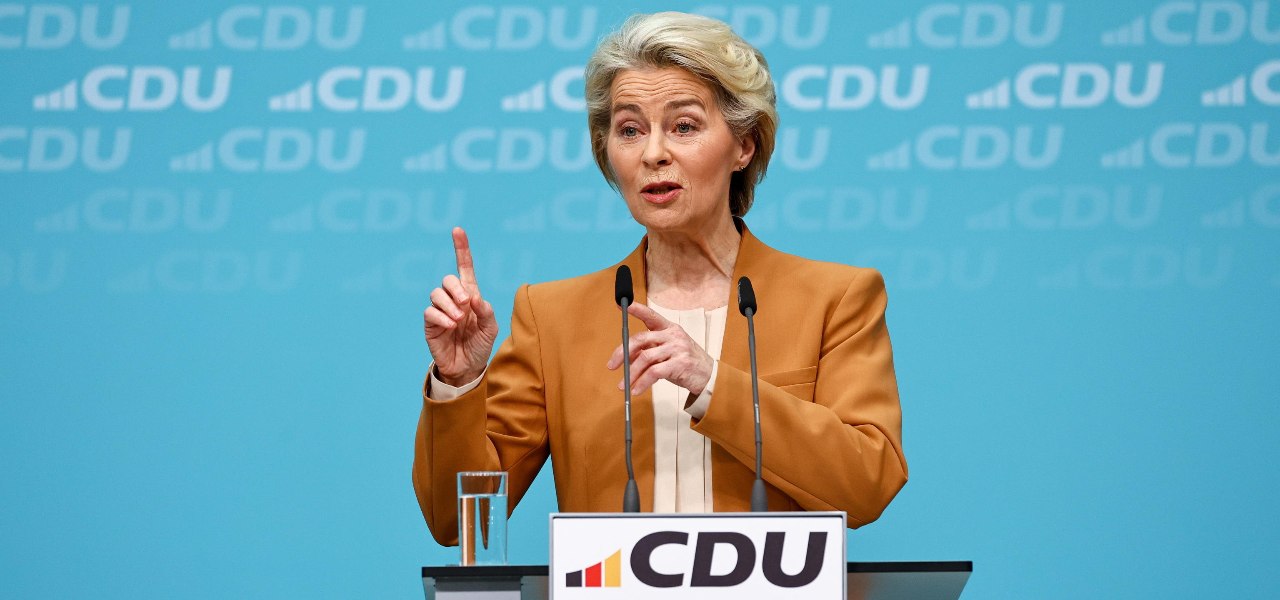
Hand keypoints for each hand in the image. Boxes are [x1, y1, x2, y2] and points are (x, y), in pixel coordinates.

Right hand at [423, 227, 498, 385]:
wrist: (468, 367)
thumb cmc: (480, 345)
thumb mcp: (491, 328)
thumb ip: (485, 310)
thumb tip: (473, 297)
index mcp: (470, 295)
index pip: (464, 267)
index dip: (461, 248)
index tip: (457, 230)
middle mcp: (454, 299)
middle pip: (448, 279)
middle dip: (456, 288)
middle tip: (466, 305)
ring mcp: (441, 310)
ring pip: (436, 294)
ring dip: (449, 305)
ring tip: (459, 320)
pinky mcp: (430, 324)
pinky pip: (430, 312)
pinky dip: (441, 317)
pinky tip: (450, 326)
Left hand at [606, 303, 713, 395]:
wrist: (709, 376)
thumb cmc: (685, 363)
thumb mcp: (667, 352)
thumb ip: (649, 351)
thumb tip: (625, 357)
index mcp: (669, 328)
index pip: (651, 316)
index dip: (636, 310)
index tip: (622, 304)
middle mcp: (673, 335)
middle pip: (641, 339)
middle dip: (622, 352)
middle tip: (612, 365)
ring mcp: (677, 348)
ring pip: (645, 358)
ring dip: (631, 373)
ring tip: (623, 385)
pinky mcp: (680, 363)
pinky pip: (654, 372)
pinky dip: (642, 382)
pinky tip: (636, 390)